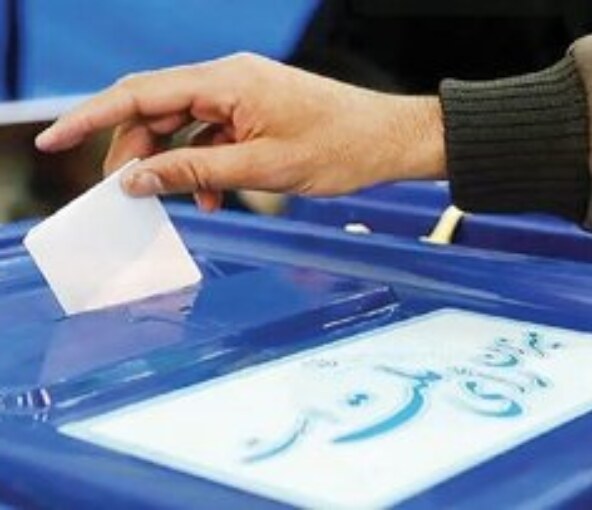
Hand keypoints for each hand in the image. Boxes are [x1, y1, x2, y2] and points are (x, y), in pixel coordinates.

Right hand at [36, 53, 445, 211]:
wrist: (389, 140)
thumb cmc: (340, 148)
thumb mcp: (261, 168)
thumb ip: (194, 172)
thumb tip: (137, 180)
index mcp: (226, 81)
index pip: (140, 95)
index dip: (92, 119)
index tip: (54, 141)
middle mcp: (228, 79)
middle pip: (157, 109)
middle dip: (136, 151)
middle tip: (126, 192)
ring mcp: (243, 93)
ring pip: (184, 124)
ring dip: (174, 163)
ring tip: (182, 201)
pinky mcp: (257, 110)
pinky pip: (213, 133)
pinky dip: (205, 163)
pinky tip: (214, 195)